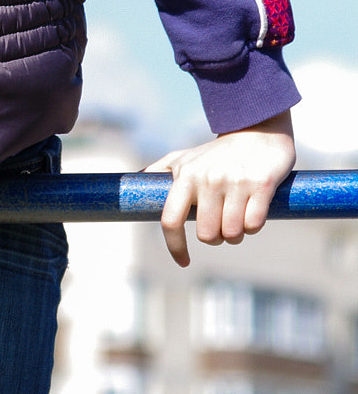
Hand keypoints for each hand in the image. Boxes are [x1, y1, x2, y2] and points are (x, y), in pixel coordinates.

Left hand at [152, 110, 294, 268]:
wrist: (257, 131)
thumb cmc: (216, 152)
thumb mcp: (184, 157)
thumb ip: (159, 171)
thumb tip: (133, 182)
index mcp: (185, 175)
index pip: (171, 220)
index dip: (175, 246)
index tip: (183, 262)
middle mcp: (208, 179)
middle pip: (207, 235)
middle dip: (215, 237)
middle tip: (221, 223)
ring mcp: (235, 182)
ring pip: (232, 234)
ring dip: (236, 234)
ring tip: (238, 216)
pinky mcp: (261, 185)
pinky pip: (254, 225)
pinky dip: (254, 225)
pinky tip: (254, 211)